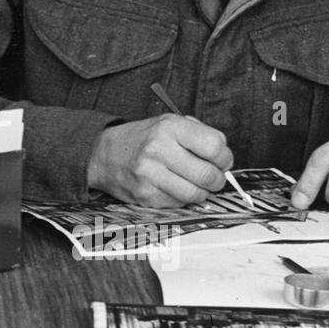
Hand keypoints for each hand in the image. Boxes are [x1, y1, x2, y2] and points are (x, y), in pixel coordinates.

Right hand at [87, 114, 233, 207]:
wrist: (104, 155)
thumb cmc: (144, 139)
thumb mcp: (169, 123)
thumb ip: (200, 134)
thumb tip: (224, 159)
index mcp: (169, 127)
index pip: (214, 146)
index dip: (224, 157)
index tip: (221, 160)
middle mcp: (158, 149)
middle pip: (208, 175)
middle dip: (217, 180)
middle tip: (213, 177)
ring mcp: (150, 175)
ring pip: (195, 195)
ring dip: (202, 192)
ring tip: (195, 184)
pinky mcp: (145, 196)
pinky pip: (178, 204)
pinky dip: (182, 198)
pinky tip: (173, 187)